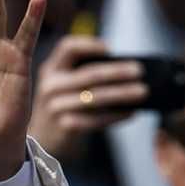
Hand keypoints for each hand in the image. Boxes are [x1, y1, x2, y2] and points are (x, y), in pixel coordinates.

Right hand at [26, 36, 145, 160]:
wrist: (41, 140)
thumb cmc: (61, 106)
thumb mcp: (61, 84)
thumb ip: (81, 73)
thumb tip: (125, 68)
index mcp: (50, 69)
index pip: (68, 48)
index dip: (89, 45)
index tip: (110, 49)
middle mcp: (50, 86)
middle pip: (89, 74)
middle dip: (118, 72)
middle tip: (139, 71)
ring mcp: (56, 107)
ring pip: (96, 97)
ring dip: (123, 93)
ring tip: (143, 91)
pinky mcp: (65, 126)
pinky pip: (96, 119)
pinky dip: (117, 115)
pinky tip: (131, 112)